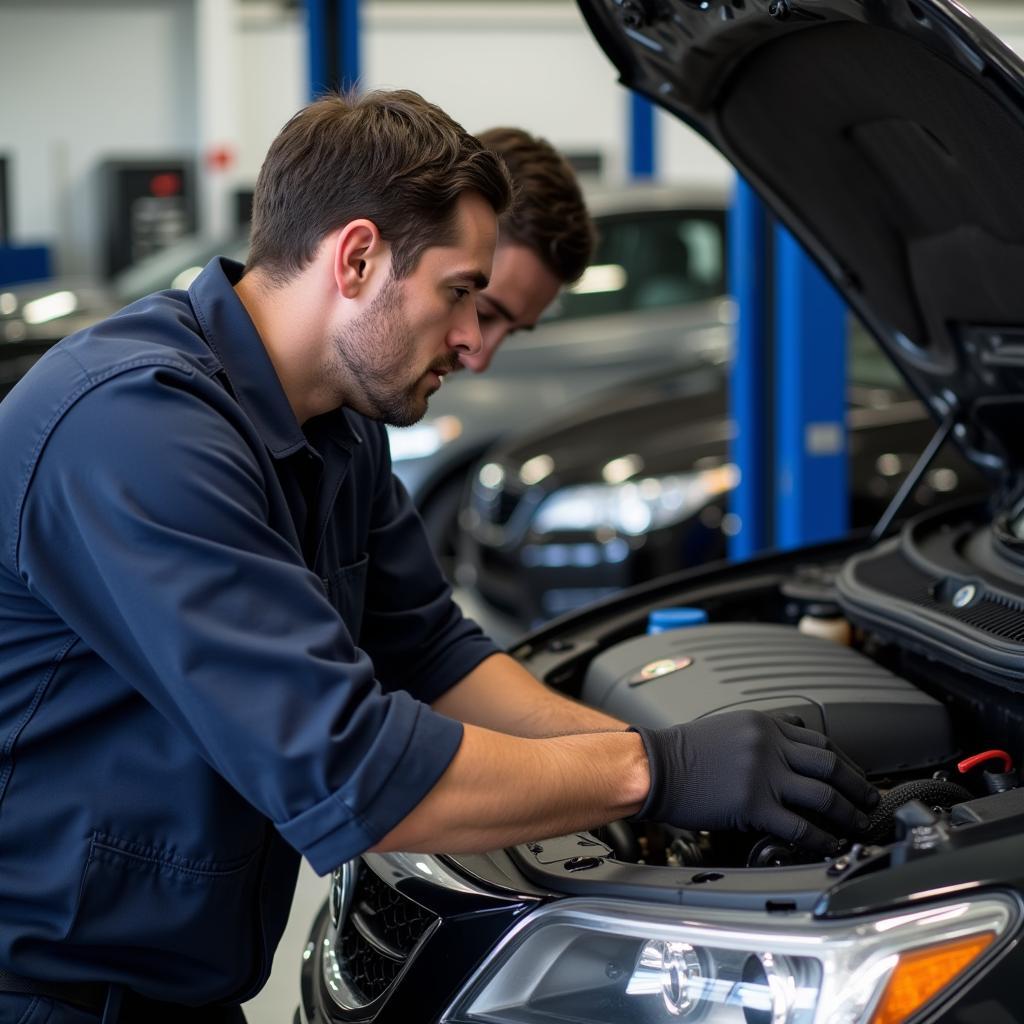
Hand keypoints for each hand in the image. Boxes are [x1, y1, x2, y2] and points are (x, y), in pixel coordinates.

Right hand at [631, 710, 878, 853]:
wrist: (653, 766)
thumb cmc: (682, 751)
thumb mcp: (728, 728)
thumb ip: (762, 736)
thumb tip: (791, 751)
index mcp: (764, 724)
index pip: (820, 741)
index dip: (846, 761)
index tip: (856, 775)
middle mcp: (769, 745)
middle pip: (831, 765)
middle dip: (859, 786)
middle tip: (872, 801)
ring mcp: (763, 775)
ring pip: (823, 795)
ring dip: (849, 813)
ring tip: (860, 825)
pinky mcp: (753, 805)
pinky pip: (799, 825)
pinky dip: (822, 838)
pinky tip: (830, 844)